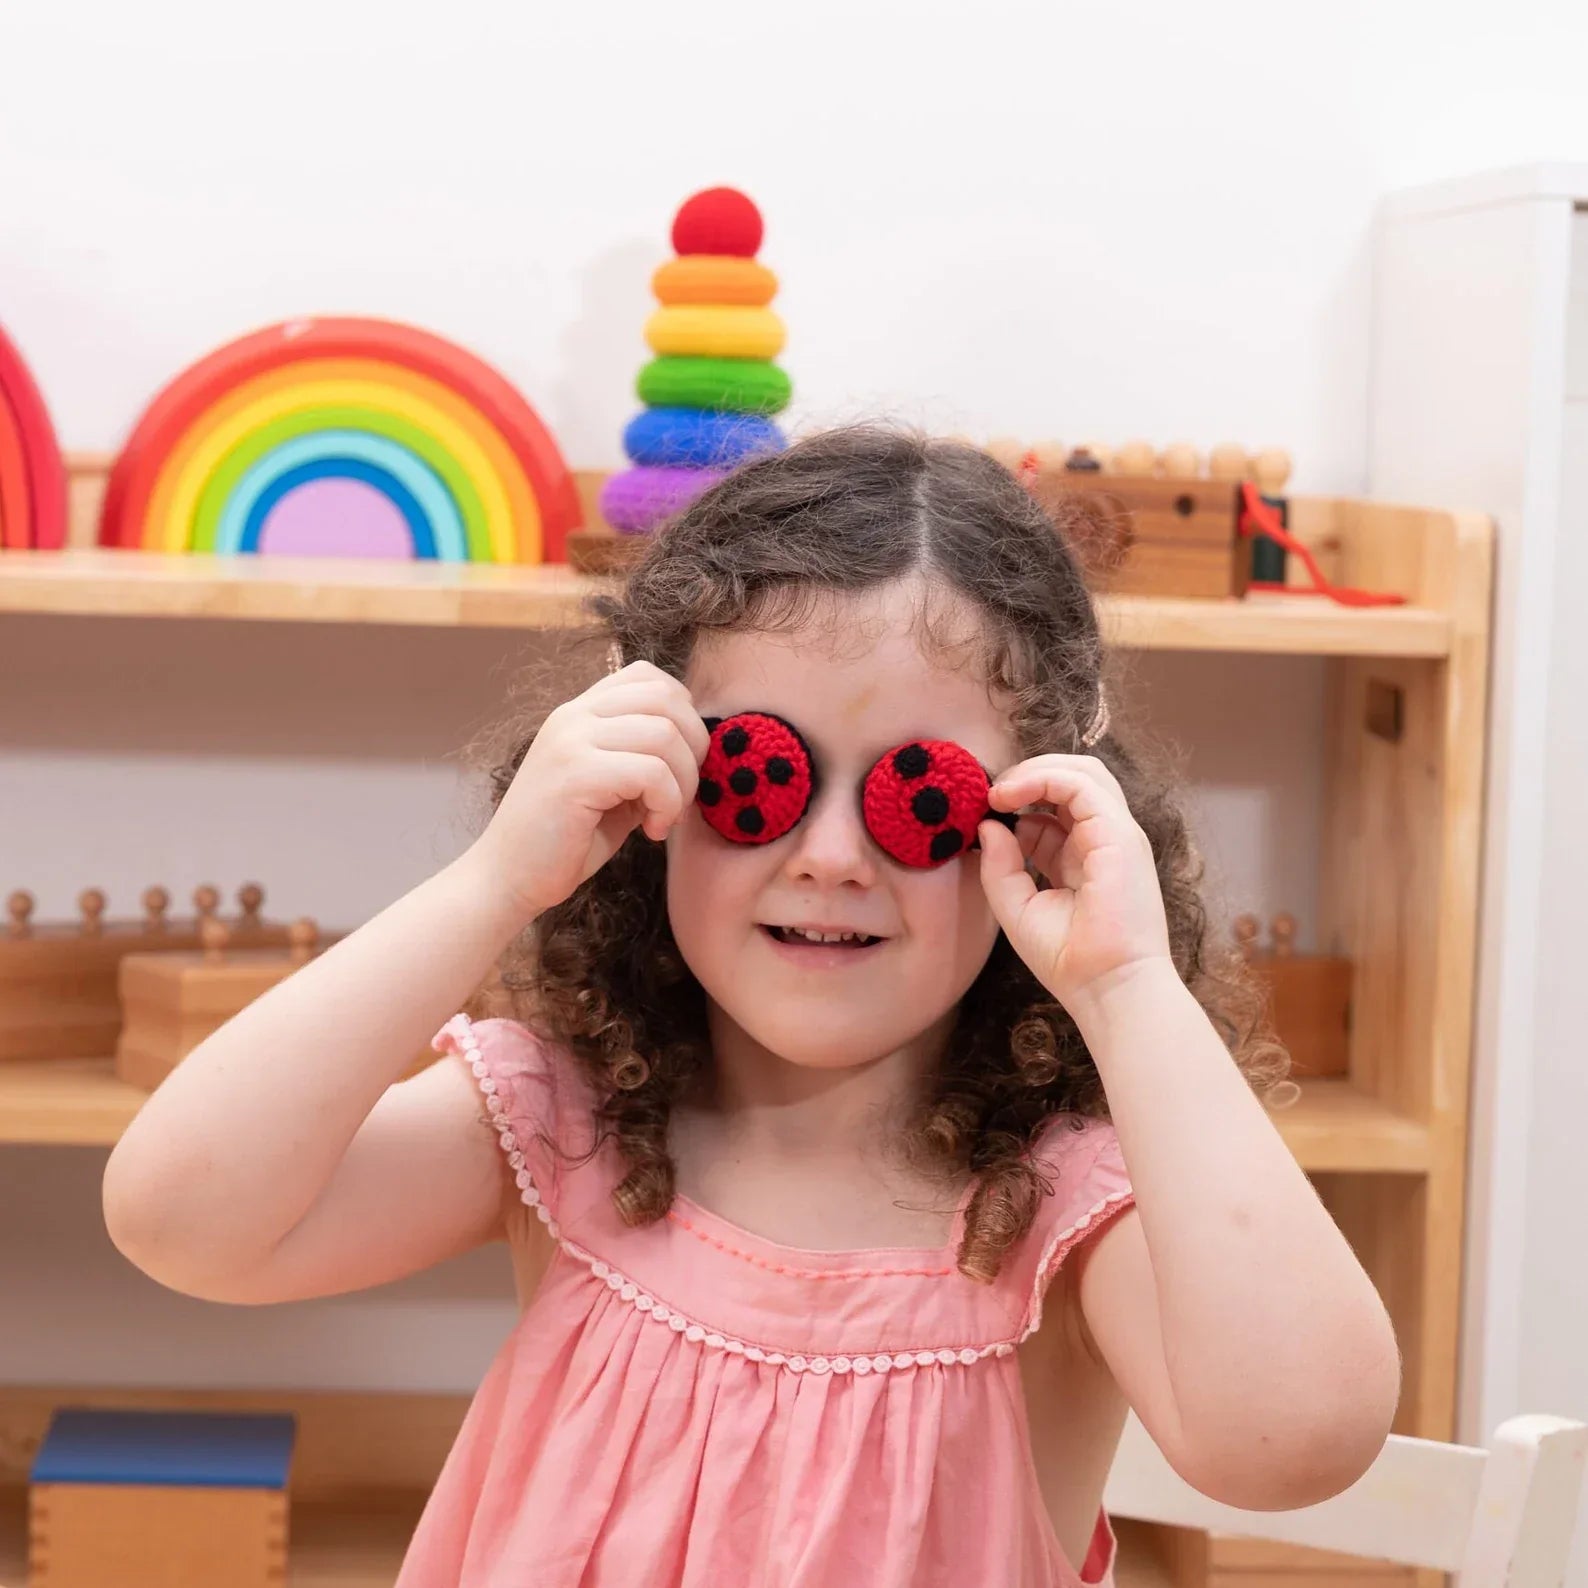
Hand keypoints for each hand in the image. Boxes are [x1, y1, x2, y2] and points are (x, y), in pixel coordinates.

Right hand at [469, 660, 709, 921]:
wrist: (509, 879)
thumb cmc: (567, 839)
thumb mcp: (614, 786)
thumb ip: (645, 755)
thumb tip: (699, 744)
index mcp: (580, 712)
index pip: (649, 676)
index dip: (683, 714)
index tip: (679, 763)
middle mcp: (573, 716)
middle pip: (667, 699)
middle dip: (694, 748)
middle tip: (681, 793)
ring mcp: (571, 740)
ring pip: (665, 734)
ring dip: (683, 783)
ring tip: (664, 816)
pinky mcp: (576, 774)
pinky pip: (652, 772)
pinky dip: (667, 804)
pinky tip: (651, 830)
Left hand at [977, 754, 1172, 1014]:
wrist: (1107, 989)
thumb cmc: (1069, 960)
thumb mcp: (1018, 907)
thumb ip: (1000, 865)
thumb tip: (987, 825)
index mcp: (1082, 855)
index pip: (1053, 807)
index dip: (1017, 800)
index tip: (982, 812)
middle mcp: (1102, 838)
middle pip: (1072, 777)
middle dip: (1027, 774)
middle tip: (988, 793)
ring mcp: (1115, 833)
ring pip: (1081, 770)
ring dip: (1034, 770)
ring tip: (997, 792)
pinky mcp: (1119, 834)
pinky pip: (1081, 784)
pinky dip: (1042, 778)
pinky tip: (1009, 796)